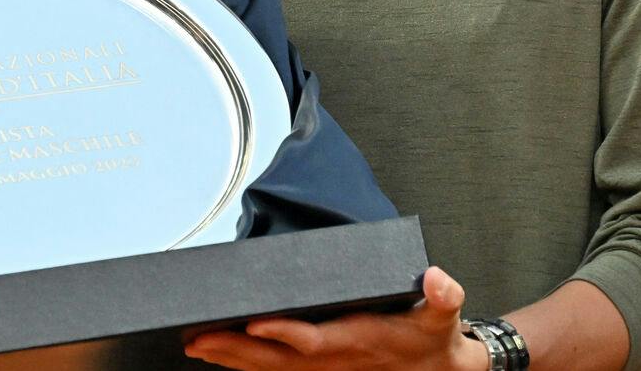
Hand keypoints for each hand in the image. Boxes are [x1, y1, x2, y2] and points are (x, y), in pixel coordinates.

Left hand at [184, 266, 486, 370]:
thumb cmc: (433, 339)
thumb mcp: (445, 315)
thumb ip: (444, 296)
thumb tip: (438, 279)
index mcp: (359, 341)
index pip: (315, 340)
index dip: (285, 334)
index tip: (255, 323)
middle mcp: (335, 361)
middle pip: (278, 361)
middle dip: (237, 350)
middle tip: (199, 337)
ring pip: (269, 370)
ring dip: (232, 360)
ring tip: (195, 344)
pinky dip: (246, 366)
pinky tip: (220, 355)